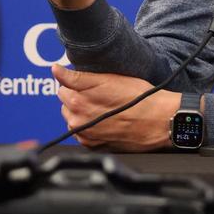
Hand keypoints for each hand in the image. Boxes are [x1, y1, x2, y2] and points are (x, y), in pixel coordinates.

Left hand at [53, 65, 178, 151]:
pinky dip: (87, 126)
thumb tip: (56, 69)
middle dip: (77, 95)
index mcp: (77, 98)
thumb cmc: (139, 98)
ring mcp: (83, 133)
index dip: (75, 80)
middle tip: (99, 94)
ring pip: (72, 116)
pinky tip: (104, 120)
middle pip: (65, 100)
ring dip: (81, 111)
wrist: (158, 122)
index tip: (83, 81)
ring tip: (103, 108)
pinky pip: (80, 132)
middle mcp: (77, 117)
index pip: (63, 83)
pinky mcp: (91, 144)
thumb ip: (77, 76)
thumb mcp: (108, 78)